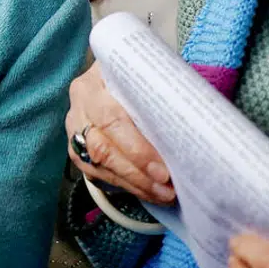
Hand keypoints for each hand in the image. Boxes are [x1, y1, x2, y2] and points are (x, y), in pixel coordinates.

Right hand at [66, 62, 174, 202]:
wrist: (112, 79)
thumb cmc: (135, 77)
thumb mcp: (144, 73)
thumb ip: (160, 90)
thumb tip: (193, 119)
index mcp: (92, 84)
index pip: (111, 120)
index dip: (136, 148)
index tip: (163, 170)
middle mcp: (79, 107)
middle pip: (102, 148)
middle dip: (137, 172)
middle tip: (166, 188)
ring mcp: (75, 130)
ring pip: (100, 165)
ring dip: (134, 184)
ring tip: (163, 195)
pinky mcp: (77, 150)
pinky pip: (98, 174)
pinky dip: (126, 186)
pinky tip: (148, 192)